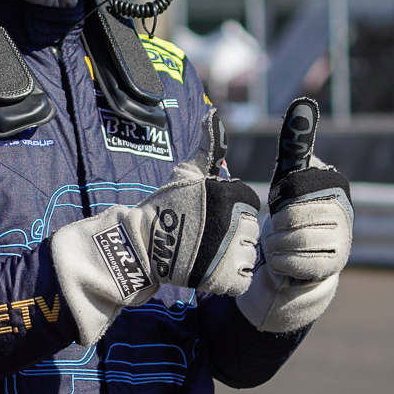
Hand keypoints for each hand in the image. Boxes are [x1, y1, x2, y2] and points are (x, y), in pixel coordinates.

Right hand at [51, 110, 260, 344]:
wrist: (143, 245)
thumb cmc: (165, 206)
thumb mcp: (187, 172)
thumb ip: (209, 145)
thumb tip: (213, 114)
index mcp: (233, 195)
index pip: (249, 207)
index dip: (230, 214)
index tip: (208, 217)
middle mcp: (235, 222)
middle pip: (250, 232)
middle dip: (231, 236)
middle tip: (204, 238)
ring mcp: (232, 252)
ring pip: (248, 256)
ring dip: (231, 258)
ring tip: (206, 253)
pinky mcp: (226, 278)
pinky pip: (242, 278)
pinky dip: (229, 278)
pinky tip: (211, 269)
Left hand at [238, 154, 352, 334]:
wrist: (301, 259)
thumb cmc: (293, 213)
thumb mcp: (290, 178)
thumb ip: (294, 142)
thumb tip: (303, 103)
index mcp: (335, 186)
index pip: (293, 189)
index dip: (280, 201)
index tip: (282, 205)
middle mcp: (344, 212)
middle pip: (290, 218)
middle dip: (274, 226)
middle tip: (276, 230)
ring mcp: (342, 241)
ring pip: (291, 241)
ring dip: (274, 245)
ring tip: (278, 244)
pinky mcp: (332, 267)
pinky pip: (292, 262)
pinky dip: (279, 262)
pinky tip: (283, 260)